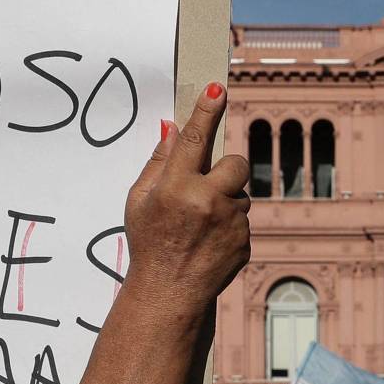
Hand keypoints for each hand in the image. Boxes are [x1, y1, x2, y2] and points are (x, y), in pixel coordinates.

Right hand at [121, 85, 249, 313]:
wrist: (169, 294)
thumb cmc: (149, 244)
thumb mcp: (138, 202)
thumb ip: (157, 163)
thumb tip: (172, 129)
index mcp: (176, 188)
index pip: (194, 139)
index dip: (206, 111)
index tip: (217, 88)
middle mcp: (207, 202)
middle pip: (236, 163)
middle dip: (227, 169)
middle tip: (208, 185)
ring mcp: (230, 223)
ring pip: (240, 195)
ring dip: (226, 202)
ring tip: (201, 226)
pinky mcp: (245, 241)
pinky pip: (243, 220)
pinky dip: (229, 226)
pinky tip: (209, 243)